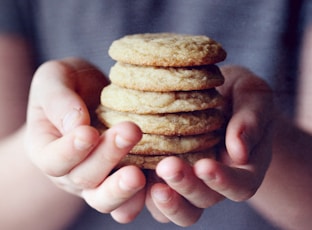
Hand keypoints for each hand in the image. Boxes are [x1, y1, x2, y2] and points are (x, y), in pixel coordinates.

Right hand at [25, 58, 146, 222]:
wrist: (94, 94)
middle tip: (130, 132)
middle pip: (84, 178)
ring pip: (105, 200)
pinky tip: (158, 184)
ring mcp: (97, 181)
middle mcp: (70, 172)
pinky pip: (130, 201)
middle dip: (107, 157)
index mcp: (47, 149)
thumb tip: (78, 125)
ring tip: (138, 175)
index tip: (89, 133)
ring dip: (122, 190)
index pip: (53, 160)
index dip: (70, 151)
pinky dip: (143, 197)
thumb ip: (58, 99)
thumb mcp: (56, 78)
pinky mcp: (122, 181)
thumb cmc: (72, 84)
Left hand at [145, 65, 272, 225]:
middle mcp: (214, 182)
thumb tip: (239, 151)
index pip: (239, 186)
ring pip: (178, 208)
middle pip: (203, 200)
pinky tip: (129, 173)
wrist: (217, 94)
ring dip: (165, 200)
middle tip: (167, 166)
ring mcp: (188, 181)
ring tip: (147, 182)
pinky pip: (153, 194)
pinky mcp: (164, 174)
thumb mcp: (254, 97)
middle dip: (186, 187)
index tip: (205, 165)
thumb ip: (252, 120)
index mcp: (244, 169)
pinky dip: (142, 193)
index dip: (223, 181)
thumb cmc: (239, 94)